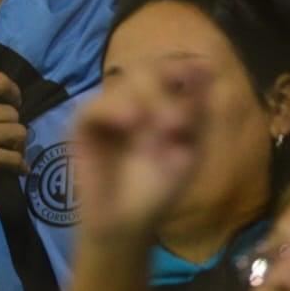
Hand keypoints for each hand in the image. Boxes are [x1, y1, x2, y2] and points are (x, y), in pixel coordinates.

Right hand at [0, 63, 27, 196]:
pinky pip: (15, 158)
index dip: (12, 89)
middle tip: (5, 132)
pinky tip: (19, 169)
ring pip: (18, 132)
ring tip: (10, 148)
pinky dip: (20, 165)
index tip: (15, 99)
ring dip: (16, 142)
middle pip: (11, 112)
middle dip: (10, 122)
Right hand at [73, 63, 207, 239]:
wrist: (128, 224)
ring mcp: (106, 113)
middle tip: (179, 123)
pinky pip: (93, 107)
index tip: (199, 72)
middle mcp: (131, 102)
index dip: (181, 67)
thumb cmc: (159, 190)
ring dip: (146, 98)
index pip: (166, 70)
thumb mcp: (189, 151)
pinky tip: (131, 121)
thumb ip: (198, 112)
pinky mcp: (82, 128)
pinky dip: (112, 109)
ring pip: (121, 84)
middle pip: (145, 71)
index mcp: (158, 104)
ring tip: (165, 127)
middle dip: (165, 89)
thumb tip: (207, 68)